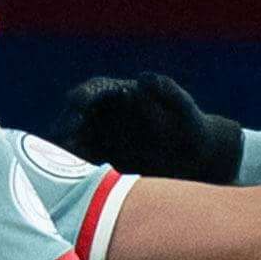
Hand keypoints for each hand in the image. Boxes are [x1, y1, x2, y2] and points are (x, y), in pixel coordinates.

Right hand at [57, 73, 244, 181]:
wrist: (195, 156)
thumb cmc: (190, 124)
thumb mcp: (183, 106)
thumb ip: (166, 90)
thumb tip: (143, 78)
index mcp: (116, 93)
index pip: (90, 92)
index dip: (81, 100)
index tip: (79, 111)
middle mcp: (100, 114)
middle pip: (72, 118)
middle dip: (65, 129)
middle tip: (66, 143)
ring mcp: (97, 138)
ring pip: (71, 143)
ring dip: (65, 153)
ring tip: (67, 164)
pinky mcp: (100, 161)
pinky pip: (80, 165)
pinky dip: (74, 172)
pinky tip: (75, 181)